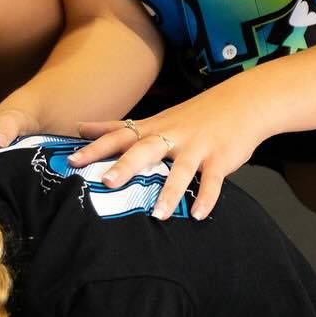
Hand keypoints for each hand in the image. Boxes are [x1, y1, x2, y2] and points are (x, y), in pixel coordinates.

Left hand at [72, 86, 267, 221]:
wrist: (243, 102)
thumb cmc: (194, 115)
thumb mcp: (155, 118)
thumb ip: (119, 127)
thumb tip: (81, 128)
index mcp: (153, 128)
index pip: (119, 135)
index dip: (96, 147)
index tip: (72, 160)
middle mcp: (172, 135)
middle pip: (145, 149)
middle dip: (126, 165)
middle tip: (107, 182)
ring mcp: (197, 146)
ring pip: (181, 169)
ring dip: (169, 191)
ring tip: (157, 214)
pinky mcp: (220, 158)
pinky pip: (213, 180)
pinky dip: (207, 197)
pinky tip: (198, 214)